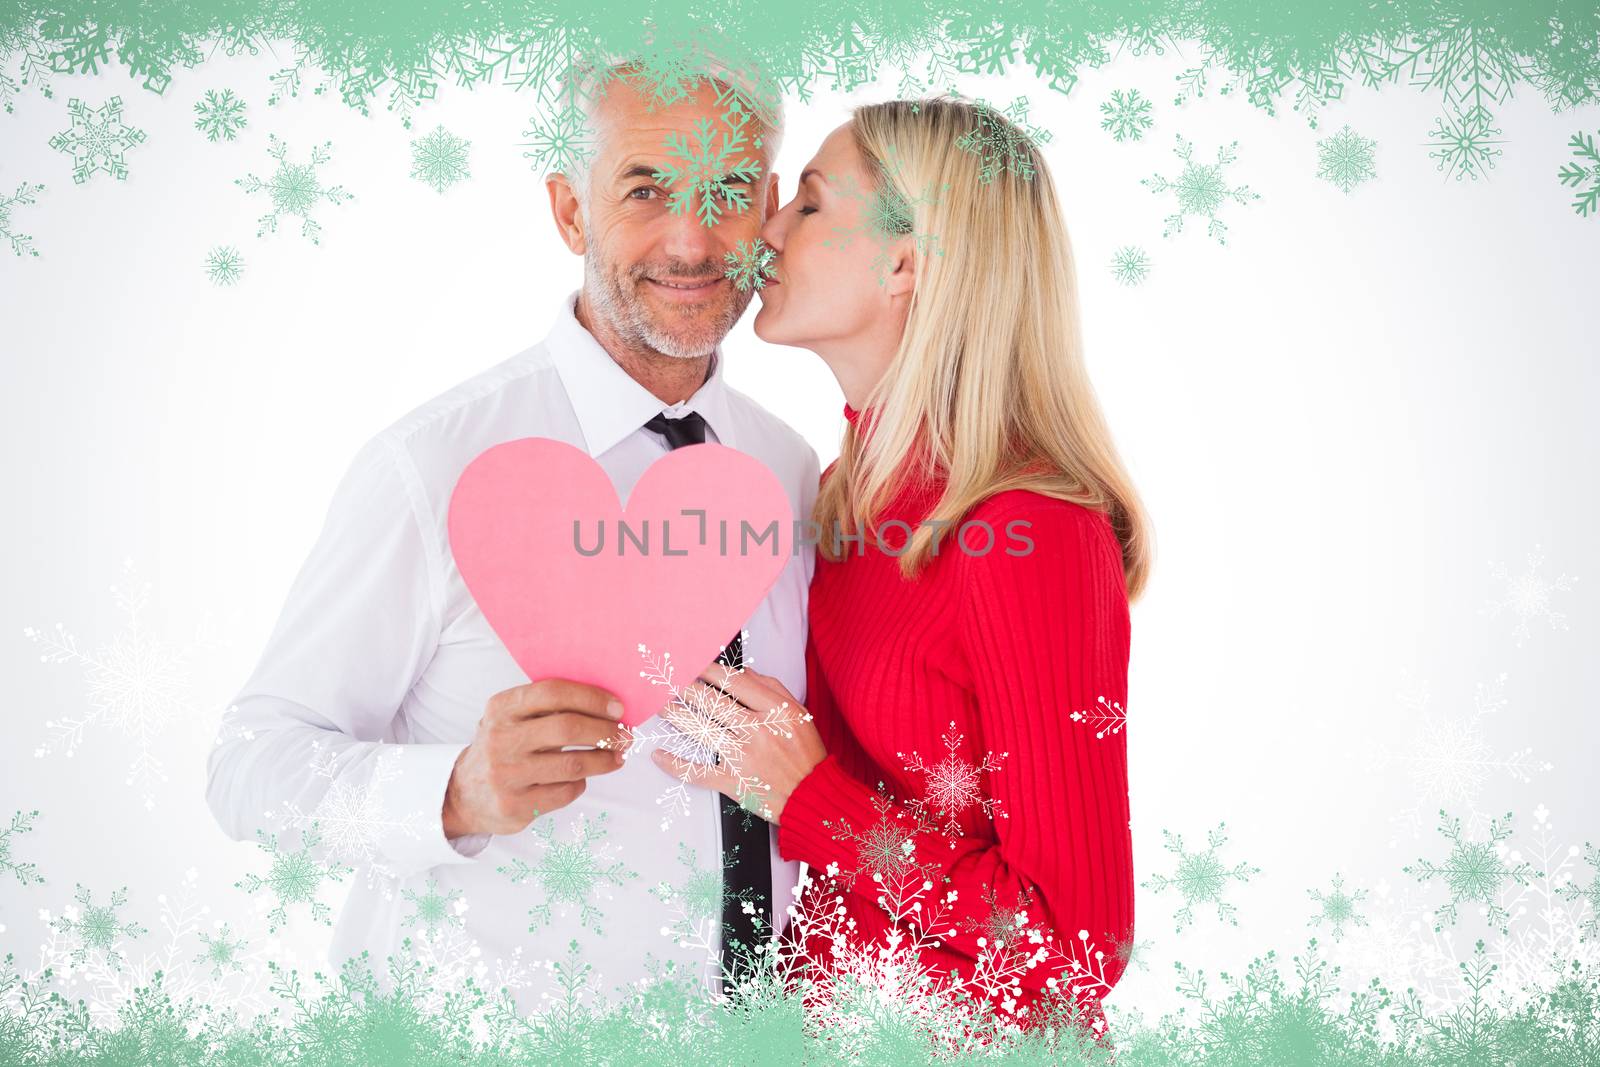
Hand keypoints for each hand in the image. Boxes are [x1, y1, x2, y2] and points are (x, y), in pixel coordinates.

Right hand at [442, 678, 632, 836]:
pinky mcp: (515, 805)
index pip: (553, 693)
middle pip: (567, 728)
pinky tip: (581, 779)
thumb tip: (607, 705)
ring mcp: (506, 774)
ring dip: (604, 760)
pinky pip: (565, 792)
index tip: (618, 708)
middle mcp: (500, 739)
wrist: (463, 794)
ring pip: (573, 765)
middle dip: (605, 731)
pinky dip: (580, 784)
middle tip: (625, 735)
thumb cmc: (503, 747)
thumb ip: (546, 708)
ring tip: (617, 757)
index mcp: (501, 708)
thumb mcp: (510, 719)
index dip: (591, 698)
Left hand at [650, 662, 825, 823]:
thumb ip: (772, 689)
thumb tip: (742, 672)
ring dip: (675, 715)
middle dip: (684, 687)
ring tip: (660, 705)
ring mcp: (743, 758)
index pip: (735, 682)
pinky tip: (660, 755)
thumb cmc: (806, 755)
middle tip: (667, 678)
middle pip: (711, 702)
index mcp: (775, 711)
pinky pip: (698, 772)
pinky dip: (676, 764)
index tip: (692, 662)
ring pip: (700, 731)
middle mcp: (758, 731)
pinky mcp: (733, 782)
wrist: (813, 797)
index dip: (708, 670)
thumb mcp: (798, 713)